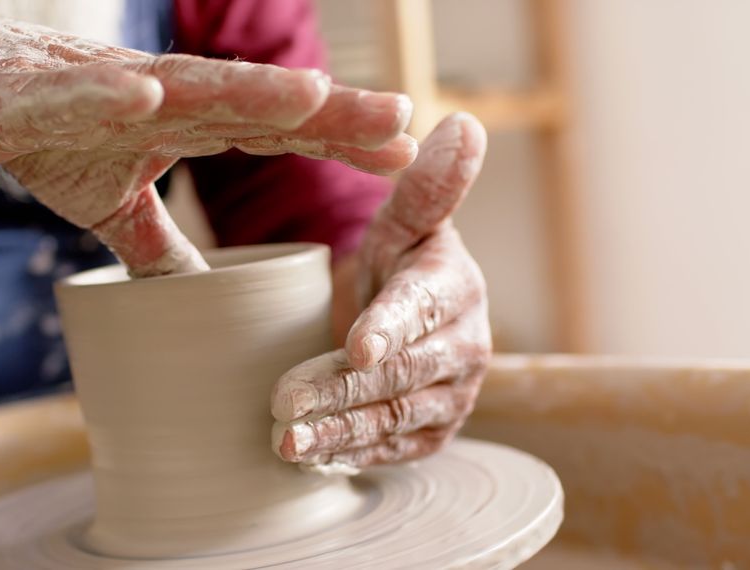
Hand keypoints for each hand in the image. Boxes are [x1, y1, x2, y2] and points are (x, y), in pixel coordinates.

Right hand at [0, 14, 416, 275]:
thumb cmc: (45, 138)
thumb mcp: (113, 208)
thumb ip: (160, 249)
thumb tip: (201, 299)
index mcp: (183, 120)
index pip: (275, 131)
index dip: (338, 141)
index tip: (404, 155)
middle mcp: (159, 97)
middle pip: (256, 105)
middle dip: (328, 113)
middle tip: (402, 121)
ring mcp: (104, 89)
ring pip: (186, 87)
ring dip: (250, 92)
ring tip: (313, 97)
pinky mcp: (37, 95)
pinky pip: (79, 96)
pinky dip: (113, 94)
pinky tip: (151, 92)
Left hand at [270, 113, 490, 471]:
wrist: (414, 320)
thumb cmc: (404, 261)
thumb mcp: (410, 220)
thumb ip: (431, 185)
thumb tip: (467, 126)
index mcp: (456, 288)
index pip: (420, 308)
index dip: (389, 328)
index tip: (355, 347)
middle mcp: (463, 347)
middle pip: (399, 374)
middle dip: (341, 390)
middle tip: (282, 402)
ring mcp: (450, 397)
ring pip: (392, 419)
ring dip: (339, 433)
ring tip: (286, 442)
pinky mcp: (431, 433)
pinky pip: (392, 448)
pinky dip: (351, 456)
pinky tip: (309, 462)